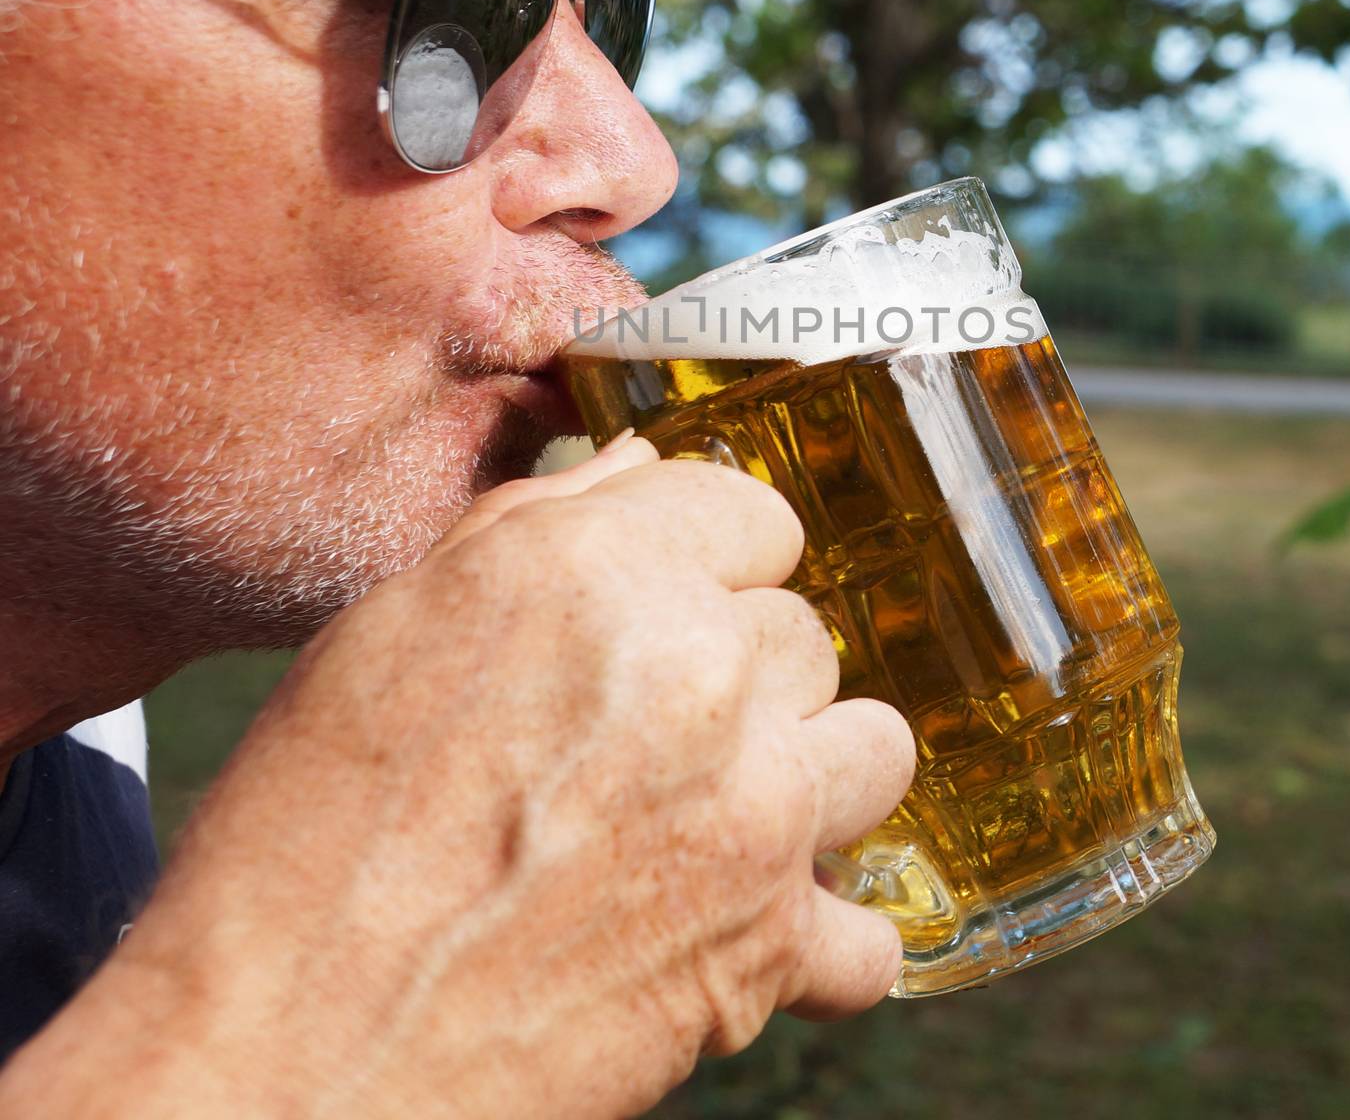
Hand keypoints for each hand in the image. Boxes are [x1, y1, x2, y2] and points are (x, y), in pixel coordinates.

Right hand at [0, 433, 915, 1119]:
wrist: (296, 1055)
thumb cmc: (313, 837)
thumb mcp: (394, 627)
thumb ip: (534, 525)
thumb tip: (635, 474)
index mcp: (607, 575)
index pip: (753, 513)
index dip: (712, 555)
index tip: (685, 595)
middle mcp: (703, 674)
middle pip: (804, 631)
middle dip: (744, 669)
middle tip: (658, 726)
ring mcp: (755, 812)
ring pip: (874, 746)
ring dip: (813, 772)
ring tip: (731, 805)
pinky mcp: (771, 948)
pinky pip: (868, 930)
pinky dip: (823, 937)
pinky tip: (757, 928)